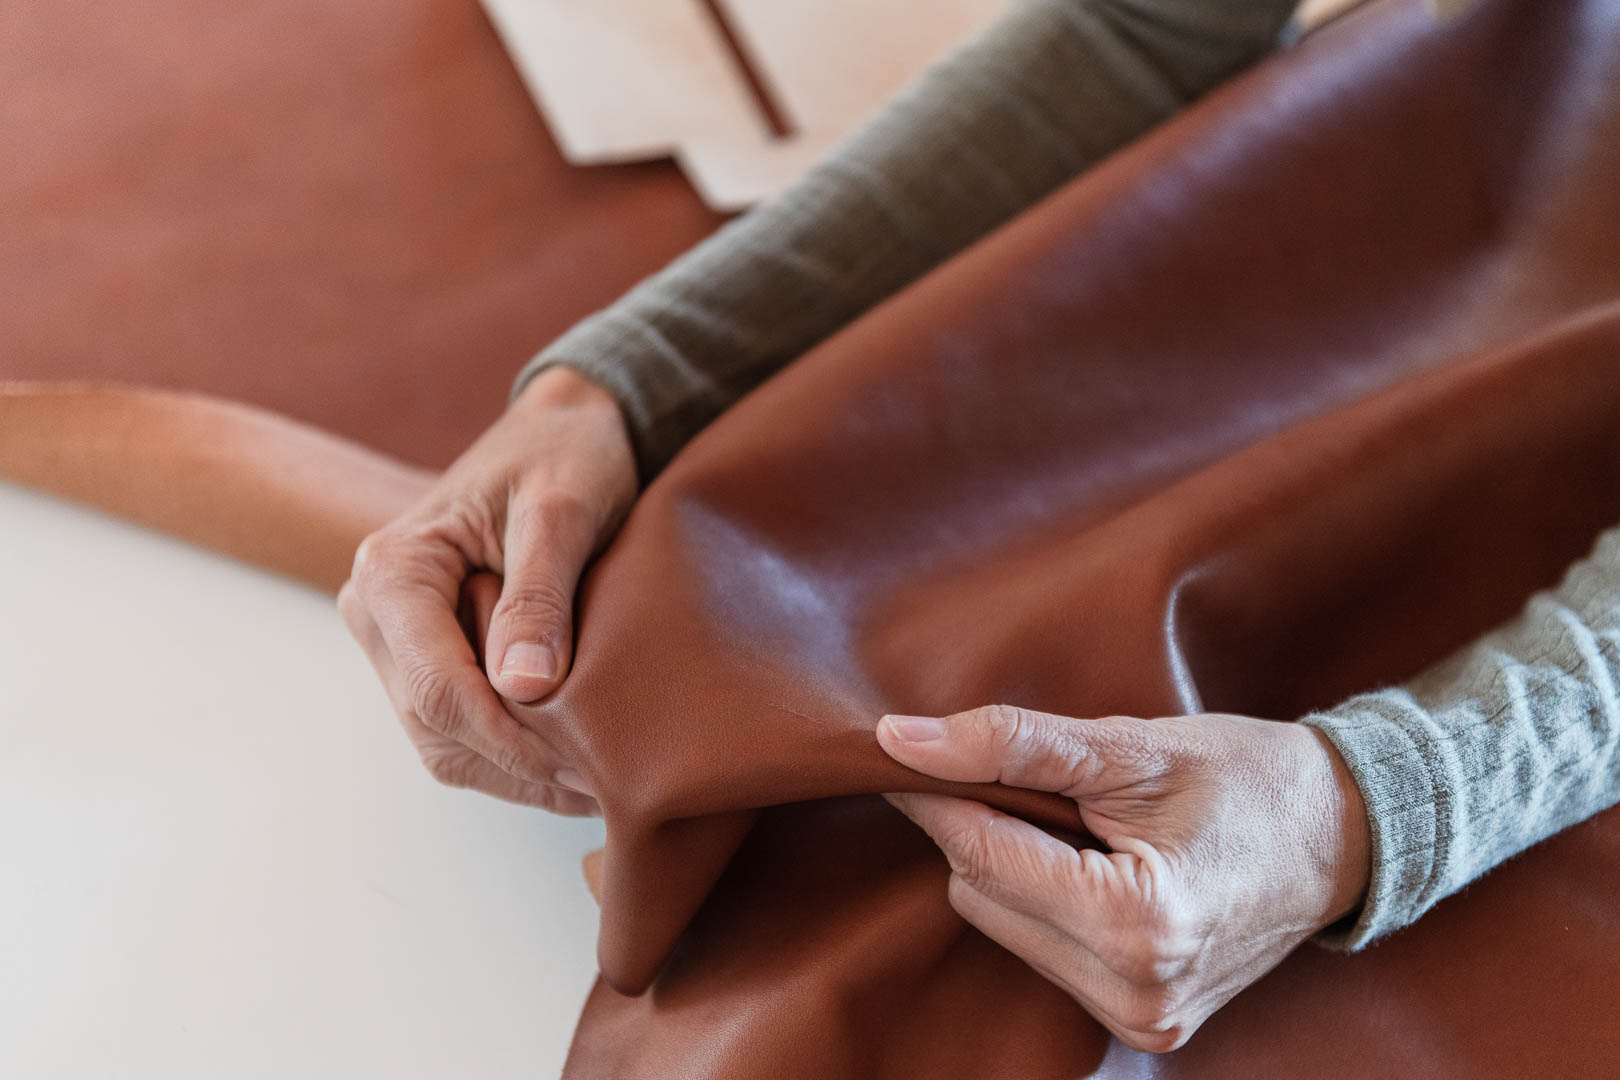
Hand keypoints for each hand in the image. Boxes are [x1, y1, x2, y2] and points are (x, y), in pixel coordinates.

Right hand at [339, 367, 636, 813]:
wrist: (567, 432)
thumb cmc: (565, 456)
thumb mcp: (560, 512)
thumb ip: (539, 596)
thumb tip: (522, 686)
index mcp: (393, 571)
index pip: (437, 689)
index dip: (510, 740)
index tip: (586, 765)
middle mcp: (377, 613)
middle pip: (436, 727)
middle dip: (520, 763)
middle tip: (609, 783)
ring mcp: (401, 643)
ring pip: (446, 745)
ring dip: (519, 771)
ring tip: (602, 781)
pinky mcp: (433, 659)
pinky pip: (463, 731)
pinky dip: (517, 756)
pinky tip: (580, 764)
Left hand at [878, 706, 1369, 1051]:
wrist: (1345, 834)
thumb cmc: (1248, 779)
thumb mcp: (1131, 746)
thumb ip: (1011, 744)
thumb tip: (899, 741)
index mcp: (1137, 923)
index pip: (980, 853)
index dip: (934, 794)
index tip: (906, 749)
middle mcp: (1136, 991)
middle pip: (978, 893)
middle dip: (989, 829)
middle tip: (1047, 785)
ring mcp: (1142, 1017)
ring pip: (1000, 925)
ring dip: (1017, 868)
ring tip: (1088, 829)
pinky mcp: (1144, 1023)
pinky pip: (1043, 953)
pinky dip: (1047, 903)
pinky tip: (1099, 869)